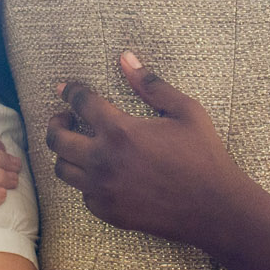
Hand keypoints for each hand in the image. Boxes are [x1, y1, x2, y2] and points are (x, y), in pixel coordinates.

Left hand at [47, 52, 269, 249]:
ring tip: (78, 145)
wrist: (213, 208)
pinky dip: (85, 181)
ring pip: (63, 169)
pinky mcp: (109, 211)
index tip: (65, 89)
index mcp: (121, 131)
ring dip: (65, 153)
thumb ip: (151, 85)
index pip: (81, 103)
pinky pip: (82, 194)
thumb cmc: (203, 155)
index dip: (70, 91)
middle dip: (56, 123)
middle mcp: (104, 160)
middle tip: (65, 118)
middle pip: (57, 139)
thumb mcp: (185, 111)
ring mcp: (104, 189)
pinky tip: (100, 173)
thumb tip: (126, 58)